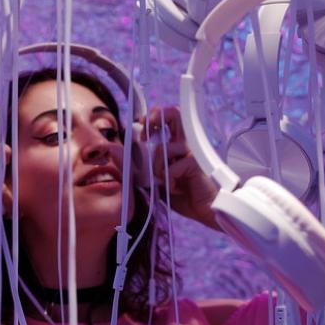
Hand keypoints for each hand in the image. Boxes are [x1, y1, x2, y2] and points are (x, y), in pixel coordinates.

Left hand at [142, 107, 219, 230]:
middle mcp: (185, 144)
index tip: (142, 125)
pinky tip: (175, 189)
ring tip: (163, 181)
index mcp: (177, 145)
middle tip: (145, 137)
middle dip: (155, 119)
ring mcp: (191, 153)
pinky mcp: (195, 164)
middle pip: (174, 113)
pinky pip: (172, 166)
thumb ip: (143, 166)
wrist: (204, 211)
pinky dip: (169, 180)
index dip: (153, 116)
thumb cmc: (184, 195)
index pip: (168, 118)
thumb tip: (119, 153)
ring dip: (157, 166)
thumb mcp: (157, 180)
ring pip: (164, 147)